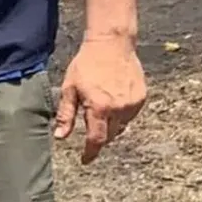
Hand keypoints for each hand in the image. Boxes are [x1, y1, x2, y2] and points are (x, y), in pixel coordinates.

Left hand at [53, 36, 146, 164]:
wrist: (112, 42)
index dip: (90, 153)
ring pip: (121, 126)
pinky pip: (131, 115)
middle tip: (91, 123)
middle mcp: (118, 109)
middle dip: (99, 135)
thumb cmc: (87, 62)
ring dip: (111, 124)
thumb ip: (66, 114)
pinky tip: (114, 99)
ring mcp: (132, 103)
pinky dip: (122, 114)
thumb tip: (60, 136)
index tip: (85, 160)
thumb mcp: (70, 86)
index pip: (96, 141)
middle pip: (109, 135)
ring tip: (103, 107)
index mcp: (99, 107)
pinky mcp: (141, 97)